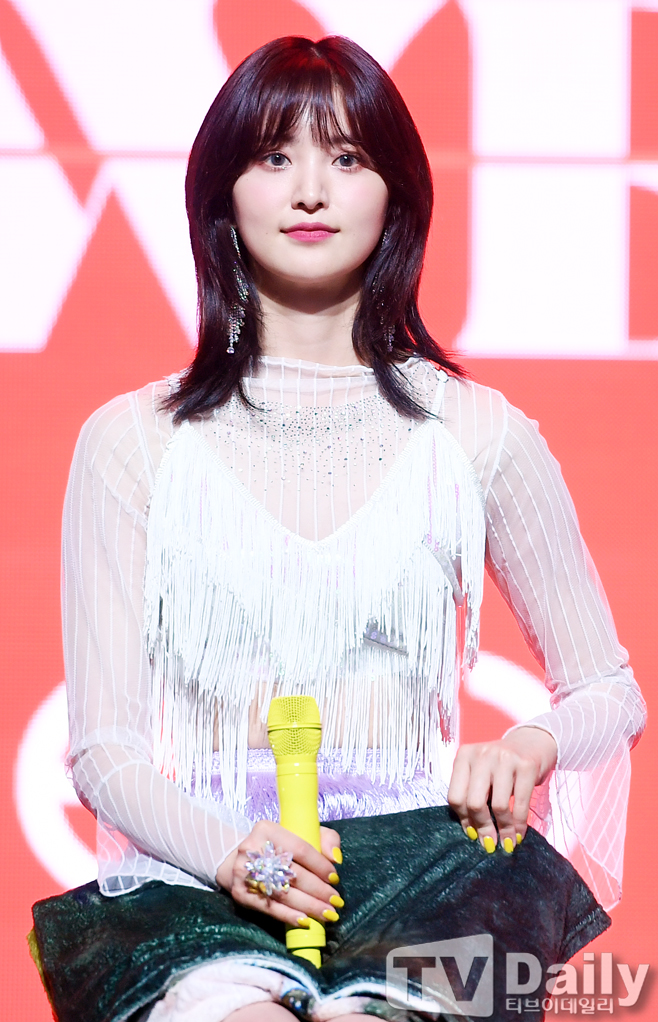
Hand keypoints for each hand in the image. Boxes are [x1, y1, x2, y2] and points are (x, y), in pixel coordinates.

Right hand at [215, 820, 342, 926]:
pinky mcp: (241, 894)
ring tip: (328, 913)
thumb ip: (323, 838)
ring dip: (309, 906)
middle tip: (336, 901)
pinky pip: (269, 907)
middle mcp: (252, 849)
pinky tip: (305, 921)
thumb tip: (335, 858)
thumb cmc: (276, 848)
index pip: (300, 849)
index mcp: (267, 829)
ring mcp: (244, 873)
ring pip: (283, 893)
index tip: (335, 878)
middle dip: (318, 889)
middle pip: (292, 873)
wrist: (237, 862)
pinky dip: (289, 916)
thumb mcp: (299, 833)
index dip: (320, 865)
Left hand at [447, 726, 557, 851]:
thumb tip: (474, 834)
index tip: (473, 834)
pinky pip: (521, 804)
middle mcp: (481, 754)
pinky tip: (519, 833)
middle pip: (474, 802)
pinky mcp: (526, 765)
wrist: (532, 742)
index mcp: (464, 756)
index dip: (464, 820)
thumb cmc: (502, 766)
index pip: (455, 796)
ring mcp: (504, 758)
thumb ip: (474, 796)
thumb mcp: (482, 775)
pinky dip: (519, 824)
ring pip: (498, 806)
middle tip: (490, 843)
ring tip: (507, 841)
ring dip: (504, 830)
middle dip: (483, 828)